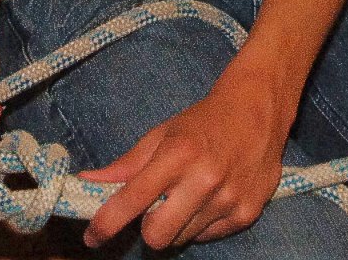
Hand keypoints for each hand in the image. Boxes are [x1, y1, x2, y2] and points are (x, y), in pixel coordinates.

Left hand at [79, 63, 291, 249]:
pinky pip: (208, 236)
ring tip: (190, 194)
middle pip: (157, 236)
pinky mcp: (247, 214)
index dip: (107, 223)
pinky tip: (211, 197)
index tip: (92, 237)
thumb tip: (88, 182)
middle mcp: (204, 179)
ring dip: (178, 223)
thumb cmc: (204, 121)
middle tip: (155, 208)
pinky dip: (202, 223)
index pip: (133, 199)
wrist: (258, 110)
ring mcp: (228, 199)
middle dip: (149, 229)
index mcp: (178, 154)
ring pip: (183, 238)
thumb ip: (126, 164)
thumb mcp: (162, 134)